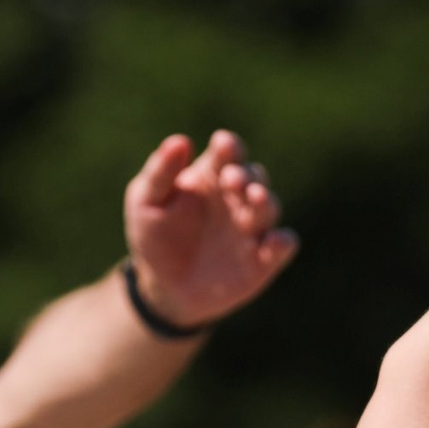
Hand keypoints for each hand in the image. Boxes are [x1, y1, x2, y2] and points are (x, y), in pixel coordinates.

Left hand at [122, 130, 299, 326]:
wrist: (162, 287)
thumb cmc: (153, 236)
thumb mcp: (145, 200)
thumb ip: (160, 172)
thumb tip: (181, 140)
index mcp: (212, 176)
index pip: (228, 153)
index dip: (229, 147)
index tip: (222, 145)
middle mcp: (237, 199)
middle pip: (254, 177)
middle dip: (247, 175)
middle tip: (231, 179)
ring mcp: (252, 229)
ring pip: (270, 207)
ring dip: (265, 201)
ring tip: (254, 198)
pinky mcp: (263, 260)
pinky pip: (283, 246)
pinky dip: (283, 242)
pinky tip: (273, 242)